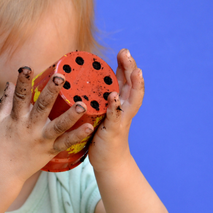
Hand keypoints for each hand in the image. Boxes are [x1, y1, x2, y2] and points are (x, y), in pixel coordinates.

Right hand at [0, 66, 93, 181]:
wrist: (3, 171)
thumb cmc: (0, 144)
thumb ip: (7, 102)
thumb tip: (10, 83)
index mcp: (16, 118)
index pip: (19, 96)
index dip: (22, 82)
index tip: (26, 68)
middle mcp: (29, 127)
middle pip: (41, 107)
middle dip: (51, 92)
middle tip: (61, 77)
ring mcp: (40, 140)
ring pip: (57, 126)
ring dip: (71, 115)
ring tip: (83, 104)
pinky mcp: (49, 151)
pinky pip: (66, 143)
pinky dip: (78, 136)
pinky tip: (90, 127)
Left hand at [89, 49, 143, 170]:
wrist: (108, 161)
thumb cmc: (99, 134)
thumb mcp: (98, 112)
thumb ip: (94, 98)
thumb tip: (78, 82)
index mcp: (119, 102)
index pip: (125, 80)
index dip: (125, 66)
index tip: (123, 51)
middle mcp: (124, 108)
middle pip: (132, 85)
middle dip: (131, 68)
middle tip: (126, 52)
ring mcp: (121, 119)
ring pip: (131, 98)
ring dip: (133, 84)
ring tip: (134, 71)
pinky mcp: (114, 131)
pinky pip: (115, 117)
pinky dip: (115, 106)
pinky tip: (113, 97)